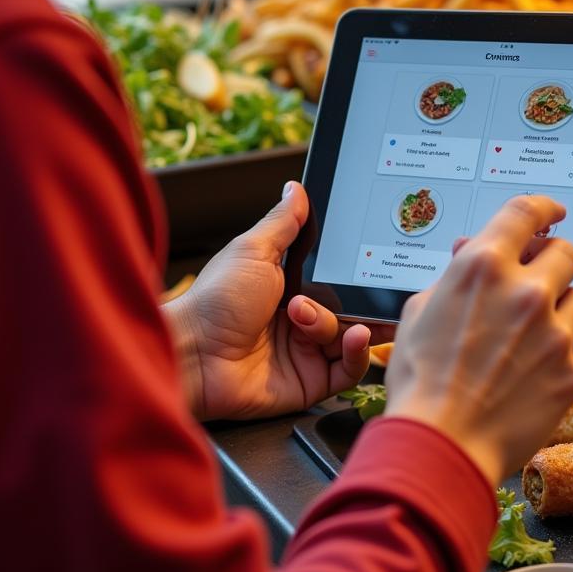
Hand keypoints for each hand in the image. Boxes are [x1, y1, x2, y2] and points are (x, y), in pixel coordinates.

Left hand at [166, 183, 372, 420]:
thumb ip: (283, 222)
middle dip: (363, 301)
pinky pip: (347, 371)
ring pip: (351, 337)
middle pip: (350, 309)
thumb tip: (296, 188)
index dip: (357, 274)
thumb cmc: (216, 299)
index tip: (378, 263)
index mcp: (288, 287)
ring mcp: (305, 353)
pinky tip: (354, 336)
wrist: (194, 352)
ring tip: (334, 318)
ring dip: (351, 324)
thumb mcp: (254, 250)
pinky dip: (357, 353)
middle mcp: (299, 320)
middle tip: (369, 293)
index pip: (336, 279)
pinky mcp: (309, 383)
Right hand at [384, 196, 572, 486]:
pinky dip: (561, 356)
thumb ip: (454, 275)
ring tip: (533, 334)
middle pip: (567, 252)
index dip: (543, 207)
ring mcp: (555, 333)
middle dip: (554, 260)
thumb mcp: (420, 311)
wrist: (442, 444)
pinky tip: (532, 373)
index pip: (526, 213)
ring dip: (561, 309)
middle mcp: (525, 292)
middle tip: (541, 278)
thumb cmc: (421, 380)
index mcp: (483, 268)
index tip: (552, 212)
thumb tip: (471, 252)